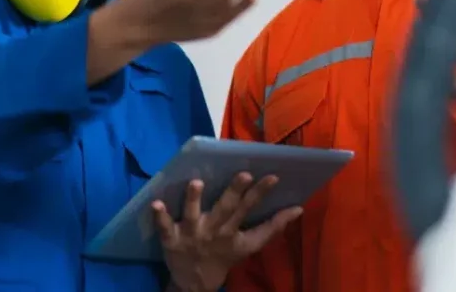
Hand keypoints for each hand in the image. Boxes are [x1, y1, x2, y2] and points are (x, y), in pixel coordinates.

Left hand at [154, 173, 302, 291]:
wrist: (195, 283)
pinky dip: (159, 217)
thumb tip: (298, 208)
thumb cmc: (225, 256)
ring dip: (194, 200)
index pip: (249, 209)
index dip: (261, 193)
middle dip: (234, 192)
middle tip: (244, 175)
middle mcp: (213, 231)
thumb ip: (273, 226)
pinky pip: (164, 227)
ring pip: (193, 215)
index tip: (272, 176)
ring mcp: (191, 234)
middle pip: (225, 209)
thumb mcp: (250, 245)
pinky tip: (156, 203)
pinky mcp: (171, 239)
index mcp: (233, 231)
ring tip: (196, 183)